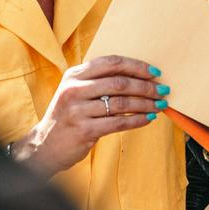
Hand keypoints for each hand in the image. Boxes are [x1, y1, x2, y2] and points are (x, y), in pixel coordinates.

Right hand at [16, 55, 164, 176]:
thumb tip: (137, 76)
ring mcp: (78, 110)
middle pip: (119, 82)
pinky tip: (149, 118)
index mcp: (74, 75)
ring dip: (145, 103)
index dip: (136, 66)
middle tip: (163, 90)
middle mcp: (74, 90)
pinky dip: (137, 120)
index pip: (111, 63)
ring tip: (160, 105)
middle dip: (146, 86)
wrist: (45, 146)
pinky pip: (118, 122)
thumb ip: (98, 81)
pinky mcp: (85, 130)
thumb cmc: (68, 116)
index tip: (154, 72)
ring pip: (121, 103)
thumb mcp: (75, 91)